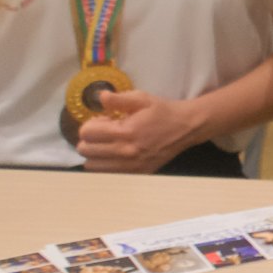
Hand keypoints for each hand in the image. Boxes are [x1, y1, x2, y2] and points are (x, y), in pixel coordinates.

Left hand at [76, 91, 201, 174]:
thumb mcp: (143, 99)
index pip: (87, 133)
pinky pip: (107, 174)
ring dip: (95, 154)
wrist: (187, 128)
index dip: (91, 124)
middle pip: (85, 150)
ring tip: (108, 144)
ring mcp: (130, 166)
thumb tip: (100, 97)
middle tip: (104, 132)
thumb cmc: (163, 111)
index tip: (104, 121)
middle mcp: (125, 152)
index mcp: (125, 132)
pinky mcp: (136, 173)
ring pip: (92, 165)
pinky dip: (105, 165)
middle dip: (90, 139)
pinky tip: (116, 154)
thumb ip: (119, 99)